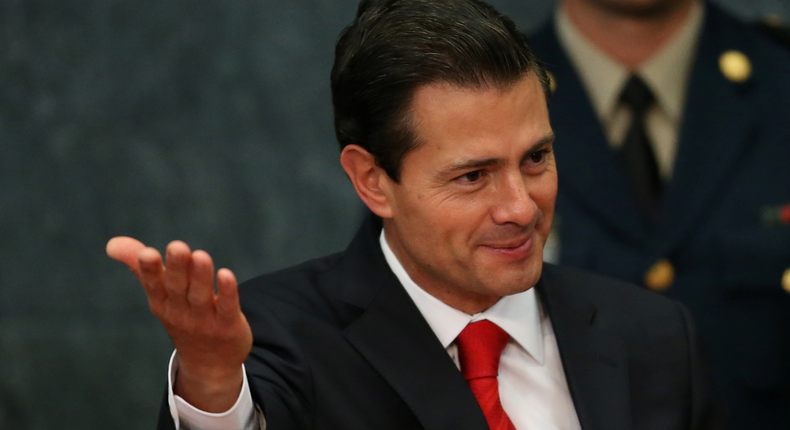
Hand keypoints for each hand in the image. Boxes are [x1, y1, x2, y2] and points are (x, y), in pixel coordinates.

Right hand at [106, 237, 252, 411]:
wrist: (209, 364)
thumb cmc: (182, 316)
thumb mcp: (160, 294)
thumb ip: (141, 266)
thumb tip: (112, 243)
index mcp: (161, 302)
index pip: (153, 285)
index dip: (150, 270)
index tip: (147, 253)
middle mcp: (180, 312)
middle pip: (177, 288)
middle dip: (177, 268)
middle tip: (177, 246)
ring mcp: (204, 321)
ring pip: (201, 296)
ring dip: (201, 276)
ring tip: (201, 255)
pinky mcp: (228, 325)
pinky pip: (226, 307)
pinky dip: (226, 292)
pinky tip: (226, 274)